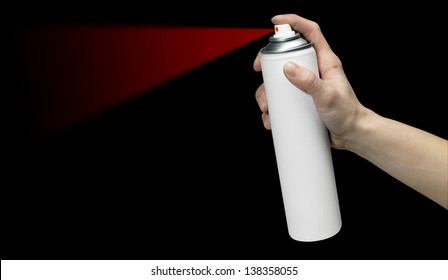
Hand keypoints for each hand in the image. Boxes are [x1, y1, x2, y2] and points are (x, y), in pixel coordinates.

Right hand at [253, 14, 366, 149]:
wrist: (351, 135)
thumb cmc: (347, 113)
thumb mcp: (328, 96)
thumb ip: (309, 81)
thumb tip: (287, 67)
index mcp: (325, 62)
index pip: (310, 33)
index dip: (294, 22)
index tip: (276, 21)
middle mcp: (313, 71)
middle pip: (287, 56)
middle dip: (269, 65)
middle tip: (259, 71)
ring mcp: (306, 86)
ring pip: (280, 81)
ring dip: (267, 92)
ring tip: (267, 107)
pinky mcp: (301, 102)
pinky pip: (282, 100)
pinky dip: (273, 109)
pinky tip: (271, 119)